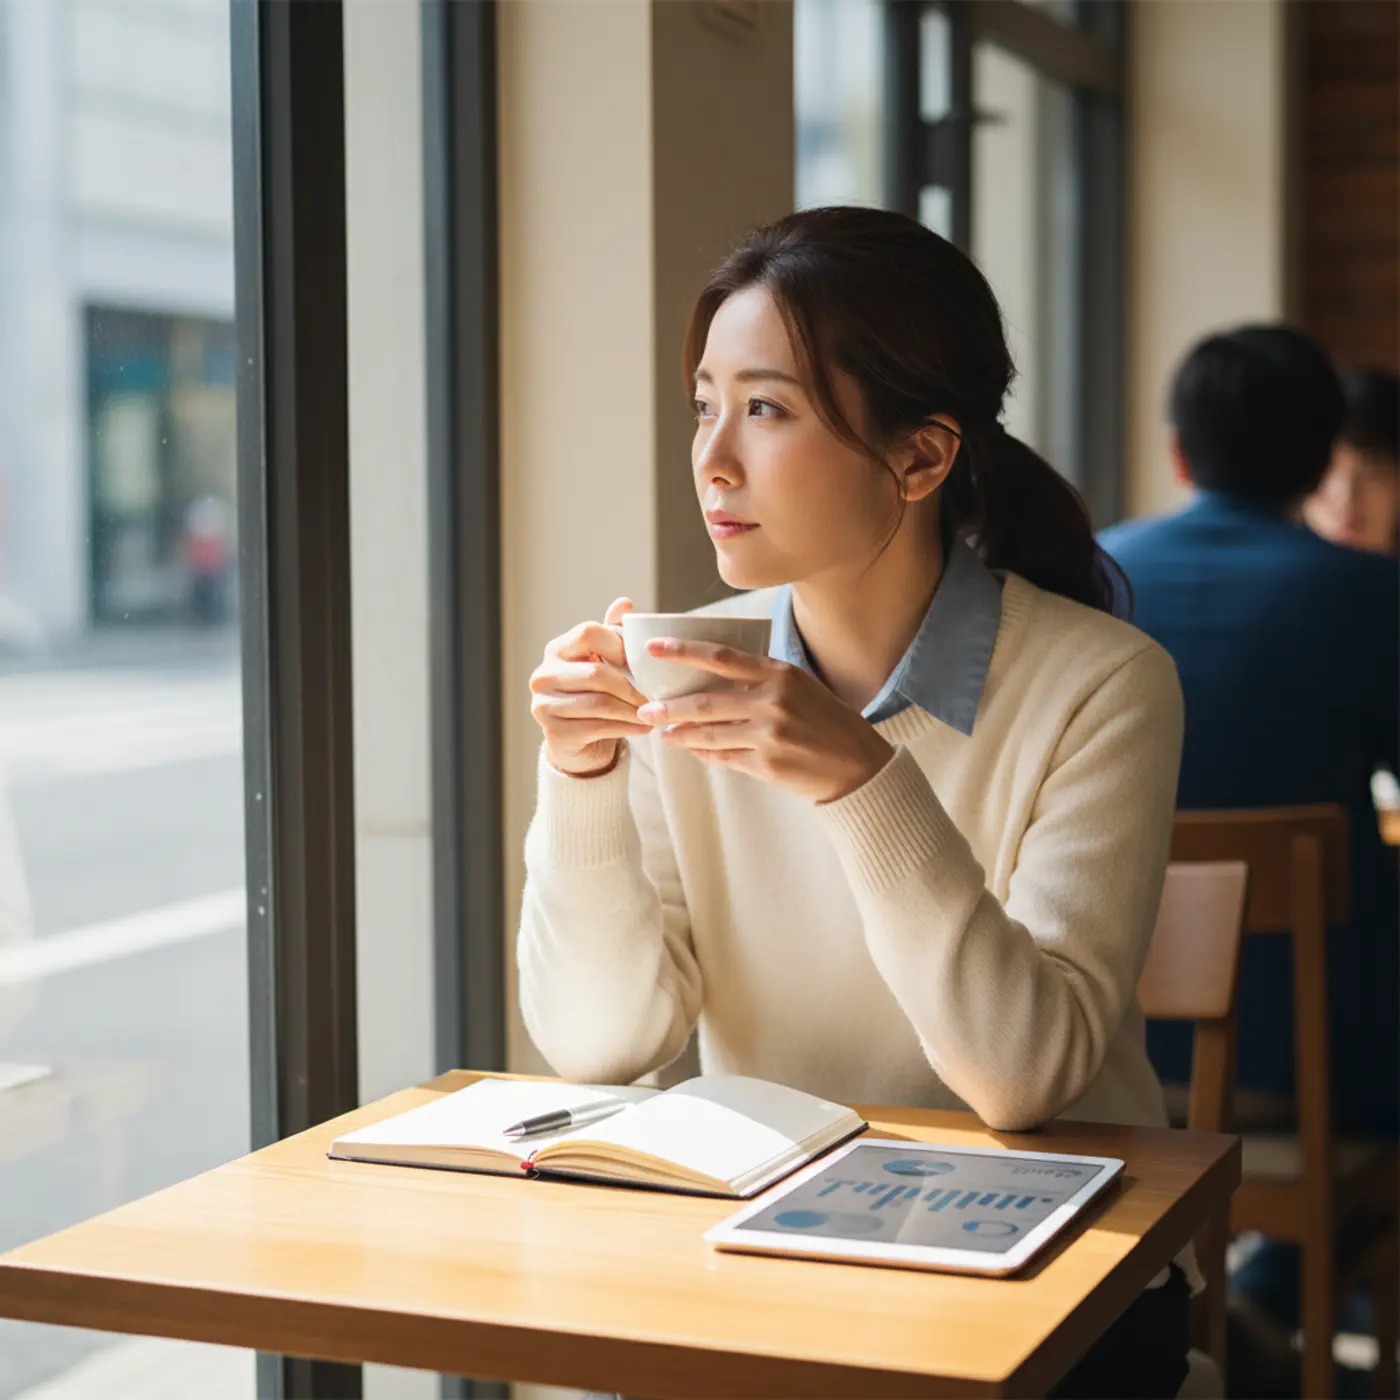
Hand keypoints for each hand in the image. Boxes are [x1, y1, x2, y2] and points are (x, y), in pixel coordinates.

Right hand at [530, 598, 651, 776]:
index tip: (640, 662)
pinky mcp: (554, 733)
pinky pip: (597, 727)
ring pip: (599, 703)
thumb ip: (613, 633)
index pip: (588, 633)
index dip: (619, 646)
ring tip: (653, 713)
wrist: (580, 741)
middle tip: (655, 696)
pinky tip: (643, 728)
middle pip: (596, 673)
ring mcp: (544, 705)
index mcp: (557, 649)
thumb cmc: (595, 694)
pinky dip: (626, 727)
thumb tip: (625, 603)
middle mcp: (543, 675)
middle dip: (631, 686)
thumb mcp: (605, 661)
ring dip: (632, 709)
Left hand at [635, 640, 893, 803]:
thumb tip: (712, 674)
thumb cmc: (827, 721)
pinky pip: (723, 757)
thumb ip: (762, 678)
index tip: (653, 648)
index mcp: (780, 674)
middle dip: (669, 706)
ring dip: (680, 734)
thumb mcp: (800, 686)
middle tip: (645, 708)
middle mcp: (773, 701)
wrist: (858, 766)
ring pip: (708, 733)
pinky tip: (691, 750)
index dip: (683, 651)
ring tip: (662, 733)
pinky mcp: (766, 764)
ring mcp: (769, 734)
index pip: (721, 657)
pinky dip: (703, 754)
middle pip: (705, 700)